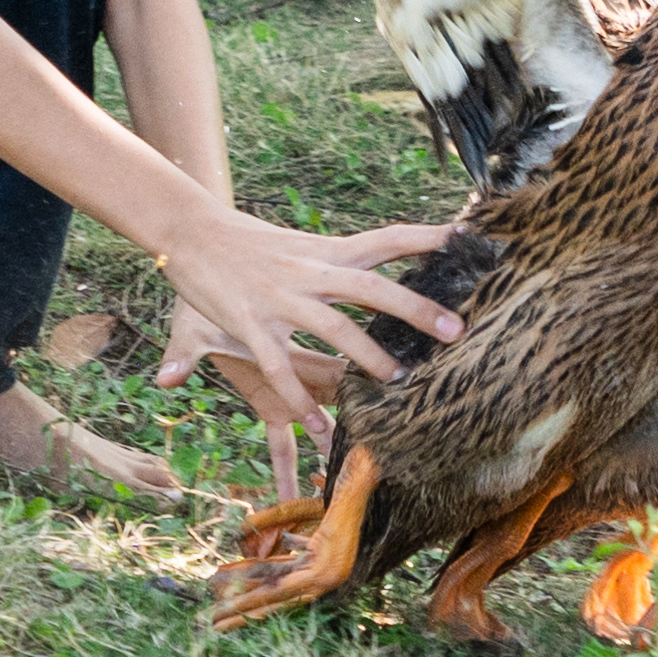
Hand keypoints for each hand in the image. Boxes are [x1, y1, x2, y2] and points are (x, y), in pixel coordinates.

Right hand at [146, 212, 459, 470]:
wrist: (190, 231)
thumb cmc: (248, 243)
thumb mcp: (296, 246)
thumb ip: (334, 263)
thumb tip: (371, 268)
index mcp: (326, 250)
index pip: (386, 239)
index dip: (426, 238)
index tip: (467, 237)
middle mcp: (310, 270)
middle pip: (373, 287)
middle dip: (415, 308)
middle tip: (457, 330)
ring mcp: (282, 297)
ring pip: (335, 327)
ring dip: (367, 356)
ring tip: (397, 383)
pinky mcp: (250, 323)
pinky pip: (279, 366)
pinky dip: (298, 397)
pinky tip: (319, 425)